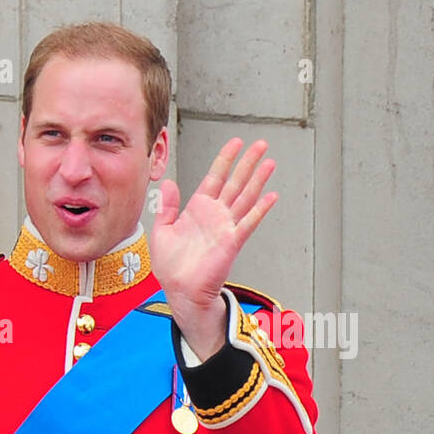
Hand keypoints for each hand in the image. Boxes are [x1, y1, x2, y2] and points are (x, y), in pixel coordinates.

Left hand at [151, 138, 276, 359]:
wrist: (179, 291)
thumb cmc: (172, 267)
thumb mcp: (162, 232)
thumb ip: (167, 207)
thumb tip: (169, 183)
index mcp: (198, 210)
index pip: (214, 178)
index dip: (224, 160)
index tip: (235, 143)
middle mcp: (215, 216)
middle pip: (235, 183)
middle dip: (248, 163)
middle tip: (261, 144)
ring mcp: (225, 228)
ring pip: (245, 198)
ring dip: (258, 180)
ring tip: (269, 162)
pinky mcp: (231, 242)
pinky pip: (248, 222)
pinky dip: (260, 209)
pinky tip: (271, 196)